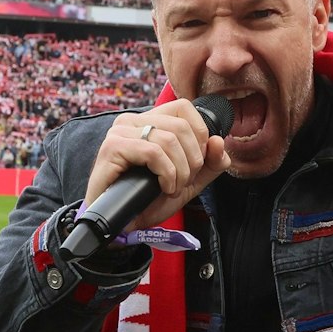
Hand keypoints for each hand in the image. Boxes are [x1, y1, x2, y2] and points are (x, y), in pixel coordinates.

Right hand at [83, 99, 230, 231]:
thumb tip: (219, 141)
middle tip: (183, 181)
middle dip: (192, 160)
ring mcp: (120, 131)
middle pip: (182, 127)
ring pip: (169, 140)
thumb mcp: (189, 181)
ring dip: (180, 171)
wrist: (121, 224)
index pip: (185, 108)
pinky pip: (153, 152)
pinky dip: (166, 173)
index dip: (199, 135)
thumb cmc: (149, 200)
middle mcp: (132, 120)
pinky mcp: (113, 147)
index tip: (194, 163)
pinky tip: (163, 187)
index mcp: (149, 120)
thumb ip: (210, 163)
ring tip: (172, 187)